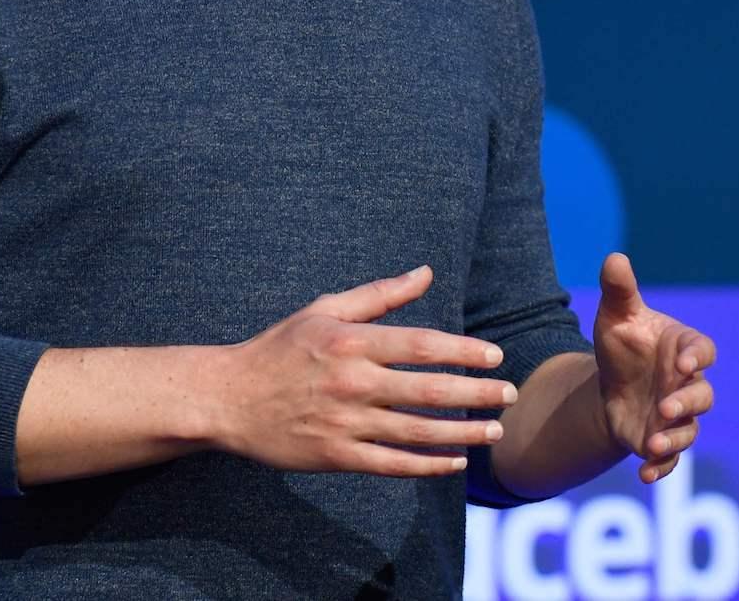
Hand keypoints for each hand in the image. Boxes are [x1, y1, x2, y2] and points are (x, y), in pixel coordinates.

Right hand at [209, 264, 520, 477]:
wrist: (228, 398)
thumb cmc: (279, 348)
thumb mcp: (324, 310)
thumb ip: (379, 294)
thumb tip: (425, 273)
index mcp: (351, 342)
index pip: (420, 345)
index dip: (462, 351)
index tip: (494, 357)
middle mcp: (352, 382)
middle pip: (427, 390)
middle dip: (475, 394)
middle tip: (510, 395)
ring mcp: (344, 422)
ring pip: (416, 432)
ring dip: (461, 432)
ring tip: (494, 431)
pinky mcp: (336, 456)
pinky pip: (392, 465)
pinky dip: (427, 465)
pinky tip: (455, 462)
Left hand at [593, 252, 716, 483]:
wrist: (609, 382)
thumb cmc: (622, 343)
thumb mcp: (615, 316)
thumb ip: (619, 290)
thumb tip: (614, 258)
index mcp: (683, 349)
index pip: (702, 351)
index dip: (697, 357)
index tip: (684, 362)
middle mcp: (687, 384)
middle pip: (702, 396)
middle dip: (687, 402)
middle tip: (666, 407)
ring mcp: (677, 415)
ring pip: (690, 430)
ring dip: (675, 438)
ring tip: (653, 442)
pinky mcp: (661, 439)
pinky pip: (671, 458)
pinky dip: (661, 467)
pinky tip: (644, 474)